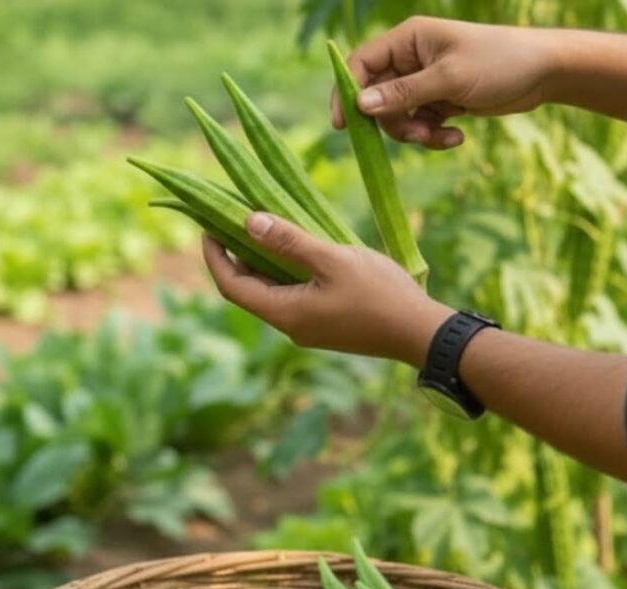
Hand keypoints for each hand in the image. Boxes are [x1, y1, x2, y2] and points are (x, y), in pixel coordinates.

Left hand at [202, 212, 452, 366]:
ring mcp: (308, 328)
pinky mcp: (325, 325)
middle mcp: (290, 326)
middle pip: (247, 290)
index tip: (205, 224)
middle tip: (230, 217)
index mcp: (284, 313)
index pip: (230, 286)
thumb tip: (248, 221)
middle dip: (235, 254)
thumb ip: (289, 241)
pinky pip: (292, 296)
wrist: (420, 333)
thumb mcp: (332, 259)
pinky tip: (296, 248)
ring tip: (260, 225)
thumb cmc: (379, 294)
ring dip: (261, 261)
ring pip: (271, 292)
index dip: (213, 256)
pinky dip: (284, 271)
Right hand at [331, 16, 558, 148]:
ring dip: (417, 133)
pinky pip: (422, 124)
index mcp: (408, 40)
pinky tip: (458, 137)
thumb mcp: (448, 79)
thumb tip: (361, 105)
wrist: (543, 73)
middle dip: (394, 122)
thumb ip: (403, 94)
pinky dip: (434, 135)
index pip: (361, 63)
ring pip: (400, 116)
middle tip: (417, 136)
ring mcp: (426, 81)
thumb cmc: (498, 63)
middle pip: (378, 96)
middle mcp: (412, 58)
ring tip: (446, 137)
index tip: (344, 124)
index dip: (348, 91)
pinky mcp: (441, 100)